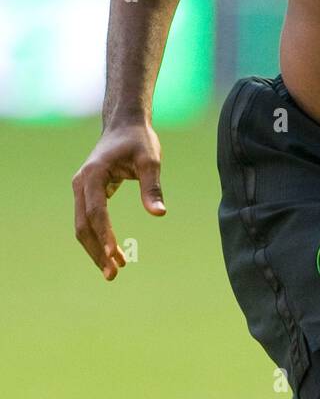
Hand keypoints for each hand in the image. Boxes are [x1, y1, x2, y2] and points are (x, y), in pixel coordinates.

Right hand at [73, 122, 164, 279]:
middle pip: (83, 224)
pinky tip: (111, 253)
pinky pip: (87, 220)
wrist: (124, 125)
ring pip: (82, 226)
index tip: (115, 255)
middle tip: (114, 274)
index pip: (96, 211)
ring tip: (113, 271)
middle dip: (97, 250)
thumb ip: (152, 188)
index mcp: (93, 174)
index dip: (105, 234)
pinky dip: (97, 238)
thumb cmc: (139, 141)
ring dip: (95, 249)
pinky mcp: (86, 193)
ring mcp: (81, 189)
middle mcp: (81, 183)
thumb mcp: (150, 161)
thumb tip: (159, 214)